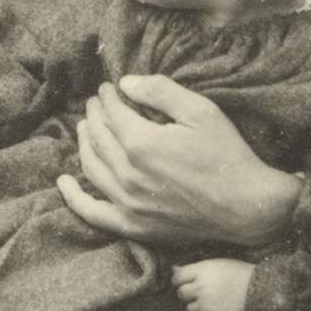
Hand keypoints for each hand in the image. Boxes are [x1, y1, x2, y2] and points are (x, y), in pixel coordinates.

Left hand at [56, 75, 306, 249]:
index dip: (108, 97)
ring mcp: (128, 204)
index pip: (112, 113)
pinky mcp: (133, 226)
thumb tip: (125, 84)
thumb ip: (160, 91)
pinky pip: (92, 213)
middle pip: (98, 137)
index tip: (110, 88)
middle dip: (95, 114)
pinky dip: (74, 197)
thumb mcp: (201, 111)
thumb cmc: (228, 155)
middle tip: (97, 103)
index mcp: (142, 143)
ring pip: (91, 167)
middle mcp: (128, 175)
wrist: (247, 207)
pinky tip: (64, 182)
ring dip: (84, 143)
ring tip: (85, 128)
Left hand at [172, 257, 255, 310]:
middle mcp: (202, 288)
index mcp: (202, 271)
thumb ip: (195, 268)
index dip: (181, 280)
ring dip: (197, 307)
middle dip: (189, 294)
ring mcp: (207, 306)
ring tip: (212, 303)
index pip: (177, 278)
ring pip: (189, 309)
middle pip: (181, 294)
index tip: (188, 282)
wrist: (261, 289)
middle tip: (204, 293)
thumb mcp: (216, 265)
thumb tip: (173, 269)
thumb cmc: (239, 274)